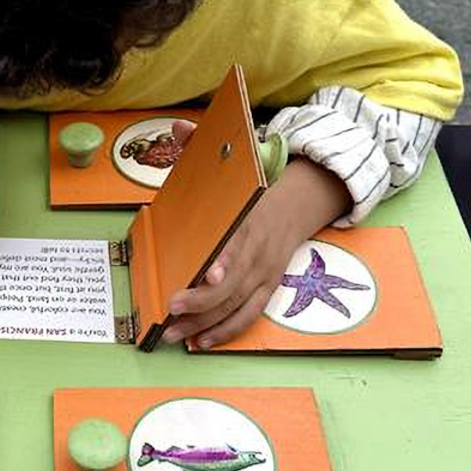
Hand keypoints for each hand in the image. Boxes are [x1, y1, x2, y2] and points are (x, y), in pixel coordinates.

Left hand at [161, 134, 351, 347]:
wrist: (301, 201)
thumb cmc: (254, 187)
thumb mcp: (235, 161)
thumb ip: (201, 146)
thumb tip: (179, 128)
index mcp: (249, 221)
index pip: (236, 244)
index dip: (224, 262)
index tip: (207, 276)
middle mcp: (259, 251)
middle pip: (232, 284)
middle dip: (201, 301)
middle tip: (169, 310)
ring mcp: (265, 273)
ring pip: (237, 306)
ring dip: (205, 323)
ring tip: (174, 336)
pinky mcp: (268, 287)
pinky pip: (248, 316)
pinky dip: (225, 331)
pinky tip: (200, 342)